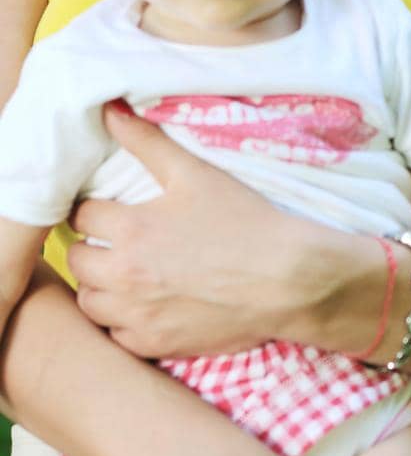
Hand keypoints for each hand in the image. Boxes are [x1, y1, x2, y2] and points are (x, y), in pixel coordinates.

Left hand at [67, 103, 329, 356]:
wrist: (286, 279)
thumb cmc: (244, 221)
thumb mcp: (196, 173)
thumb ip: (147, 141)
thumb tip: (109, 110)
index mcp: (131, 229)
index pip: (82, 214)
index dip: (93, 207)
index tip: (106, 208)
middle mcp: (124, 276)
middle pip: (78, 259)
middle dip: (91, 245)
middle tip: (113, 239)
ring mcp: (137, 316)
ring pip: (89, 302)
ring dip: (99, 285)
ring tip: (124, 271)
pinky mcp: (155, 345)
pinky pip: (115, 336)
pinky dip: (121, 321)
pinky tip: (143, 304)